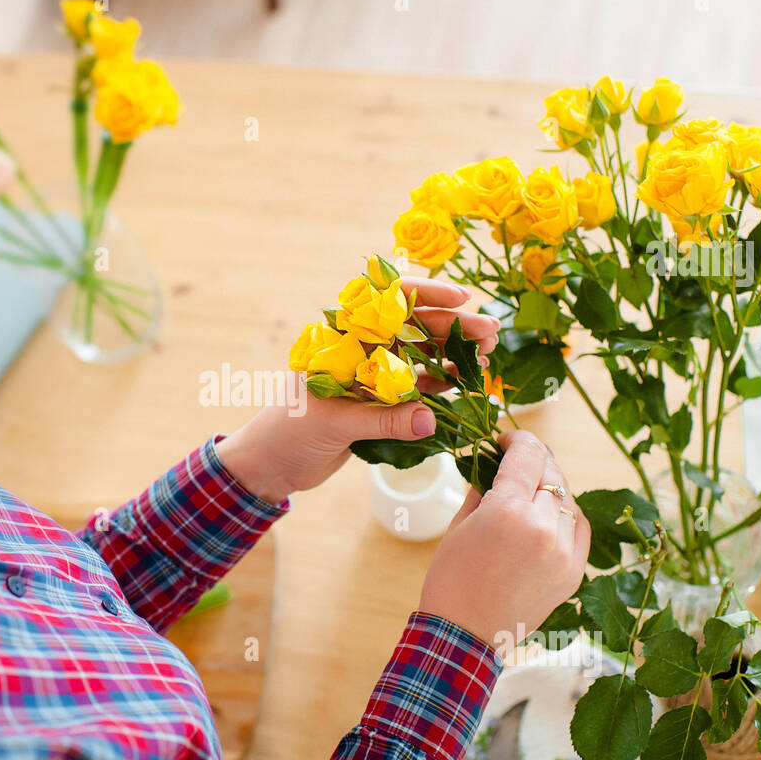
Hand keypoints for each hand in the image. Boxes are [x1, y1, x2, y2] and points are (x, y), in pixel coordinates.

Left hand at [216, 277, 500, 502]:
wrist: (270, 464)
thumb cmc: (288, 432)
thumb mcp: (333, 423)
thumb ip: (382, 421)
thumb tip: (429, 420)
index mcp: (340, 338)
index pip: (386, 302)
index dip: (425, 294)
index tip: (461, 299)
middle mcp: (358, 349)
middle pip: (412, 328)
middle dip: (452, 327)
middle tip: (490, 333)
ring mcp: (369, 374)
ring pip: (418, 356)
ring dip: (452, 354)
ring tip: (488, 355)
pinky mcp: (376, 401)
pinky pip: (414, 387)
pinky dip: (439, 384)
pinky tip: (466, 381)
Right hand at [418, 430, 589, 649]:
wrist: (464, 636)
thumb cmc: (451, 580)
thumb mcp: (458, 525)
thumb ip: (481, 488)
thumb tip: (491, 463)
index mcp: (507, 511)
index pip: (526, 453)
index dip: (516, 438)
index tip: (505, 439)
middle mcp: (543, 527)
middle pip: (551, 471)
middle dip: (534, 459)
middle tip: (517, 460)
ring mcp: (563, 551)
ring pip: (568, 498)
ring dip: (550, 487)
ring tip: (530, 492)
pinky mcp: (574, 571)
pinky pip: (580, 528)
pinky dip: (567, 516)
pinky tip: (548, 517)